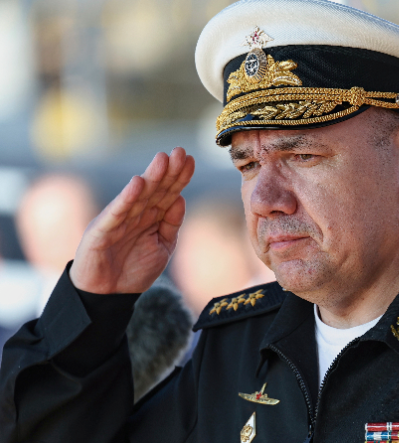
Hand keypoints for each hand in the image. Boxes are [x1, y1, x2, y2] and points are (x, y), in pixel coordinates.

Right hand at [70, 147, 194, 293]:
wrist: (108, 295)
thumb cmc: (135, 270)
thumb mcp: (163, 247)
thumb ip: (171, 224)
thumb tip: (181, 198)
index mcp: (152, 216)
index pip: (169, 192)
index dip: (180, 177)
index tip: (191, 160)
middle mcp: (136, 213)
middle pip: (156, 189)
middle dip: (168, 170)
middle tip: (180, 152)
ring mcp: (119, 219)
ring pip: (138, 195)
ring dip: (151, 176)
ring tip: (163, 158)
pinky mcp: (102, 230)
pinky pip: (117, 212)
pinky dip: (127, 197)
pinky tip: (138, 182)